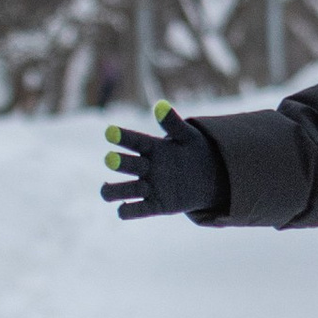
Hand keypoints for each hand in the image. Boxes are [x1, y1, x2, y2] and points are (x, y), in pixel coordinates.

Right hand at [101, 105, 226, 222]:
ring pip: (121, 191)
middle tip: (112, 159)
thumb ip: (173, 123)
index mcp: (151, 147)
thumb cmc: (194, 151)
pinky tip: (124, 209)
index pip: (133, 141)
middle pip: (125, 165)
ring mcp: (148, 187)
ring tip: (139, 187)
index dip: (121, 137)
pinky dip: (126, 211)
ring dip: (120, 190)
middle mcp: (144, 167)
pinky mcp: (155, 206)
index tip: (109, 132)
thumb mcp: (188, 136)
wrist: (208, 176)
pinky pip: (134, 211)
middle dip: (118, 163)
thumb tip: (160, 106)